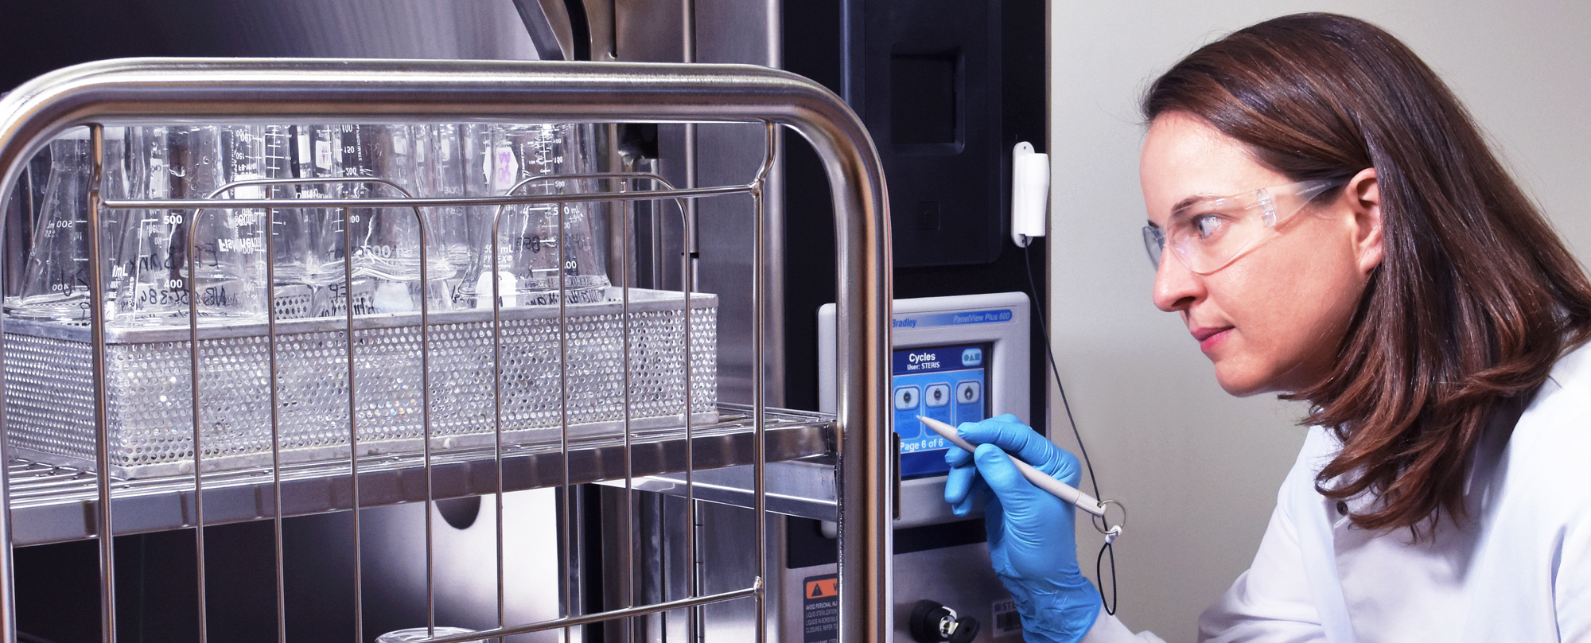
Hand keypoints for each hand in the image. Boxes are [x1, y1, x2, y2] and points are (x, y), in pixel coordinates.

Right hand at [943, 415, 1100, 642]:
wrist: (1037, 582)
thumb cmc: (1044, 549)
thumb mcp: (1027, 511)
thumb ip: (1005, 477)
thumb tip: (983, 449)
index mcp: (1054, 464)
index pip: (1019, 436)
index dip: (990, 432)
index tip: (963, 434)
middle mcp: (1036, 466)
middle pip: (997, 442)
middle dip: (972, 452)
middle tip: (953, 463)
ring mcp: (1015, 478)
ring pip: (981, 460)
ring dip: (964, 476)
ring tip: (956, 498)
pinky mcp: (998, 491)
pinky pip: (975, 477)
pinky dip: (965, 489)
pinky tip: (961, 507)